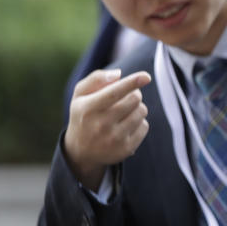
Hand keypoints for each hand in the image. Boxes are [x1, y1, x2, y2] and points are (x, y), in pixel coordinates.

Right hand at [64, 68, 151, 190]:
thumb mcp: (80, 95)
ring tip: (124, 112)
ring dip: (137, 107)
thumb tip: (118, 74)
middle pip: (134, 99)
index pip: (114, 93)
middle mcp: (100, 125)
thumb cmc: (84, 115)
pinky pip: (145, 126)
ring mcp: (114, 139)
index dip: (131, 83)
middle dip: (134, 93)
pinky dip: (139, 122)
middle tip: (126, 97)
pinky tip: (126, 126)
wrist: (80, 151)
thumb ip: (96, 79)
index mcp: (88, 109)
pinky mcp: (126, 149)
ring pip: (142, 111)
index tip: (146, 77)